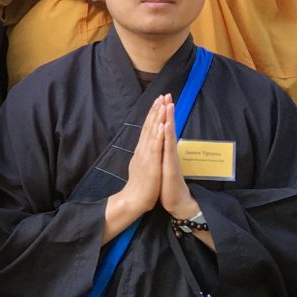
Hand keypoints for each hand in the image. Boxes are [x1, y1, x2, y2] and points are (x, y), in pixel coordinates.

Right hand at [114, 95, 166, 219]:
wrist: (134, 200)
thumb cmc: (141, 186)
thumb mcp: (142, 167)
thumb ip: (144, 156)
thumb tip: (144, 148)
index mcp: (142, 150)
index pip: (147, 129)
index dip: (153, 114)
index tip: (158, 101)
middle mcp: (143, 150)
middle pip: (149, 126)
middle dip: (156, 110)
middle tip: (162, 95)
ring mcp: (146, 155)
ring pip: (152, 132)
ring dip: (158, 117)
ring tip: (162, 103)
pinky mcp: (151, 163)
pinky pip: (156, 146)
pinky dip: (159, 134)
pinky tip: (162, 124)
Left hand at [156, 99, 198, 219]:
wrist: (176, 201)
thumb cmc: (167, 184)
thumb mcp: (161, 165)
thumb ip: (162, 152)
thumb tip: (161, 141)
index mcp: (163, 150)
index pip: (162, 129)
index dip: (161, 115)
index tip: (160, 99)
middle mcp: (168, 151)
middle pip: (167, 128)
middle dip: (166, 111)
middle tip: (167, 94)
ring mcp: (170, 158)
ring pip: (169, 135)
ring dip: (169, 119)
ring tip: (168, 104)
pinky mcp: (171, 166)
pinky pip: (168, 148)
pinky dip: (167, 136)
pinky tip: (167, 126)